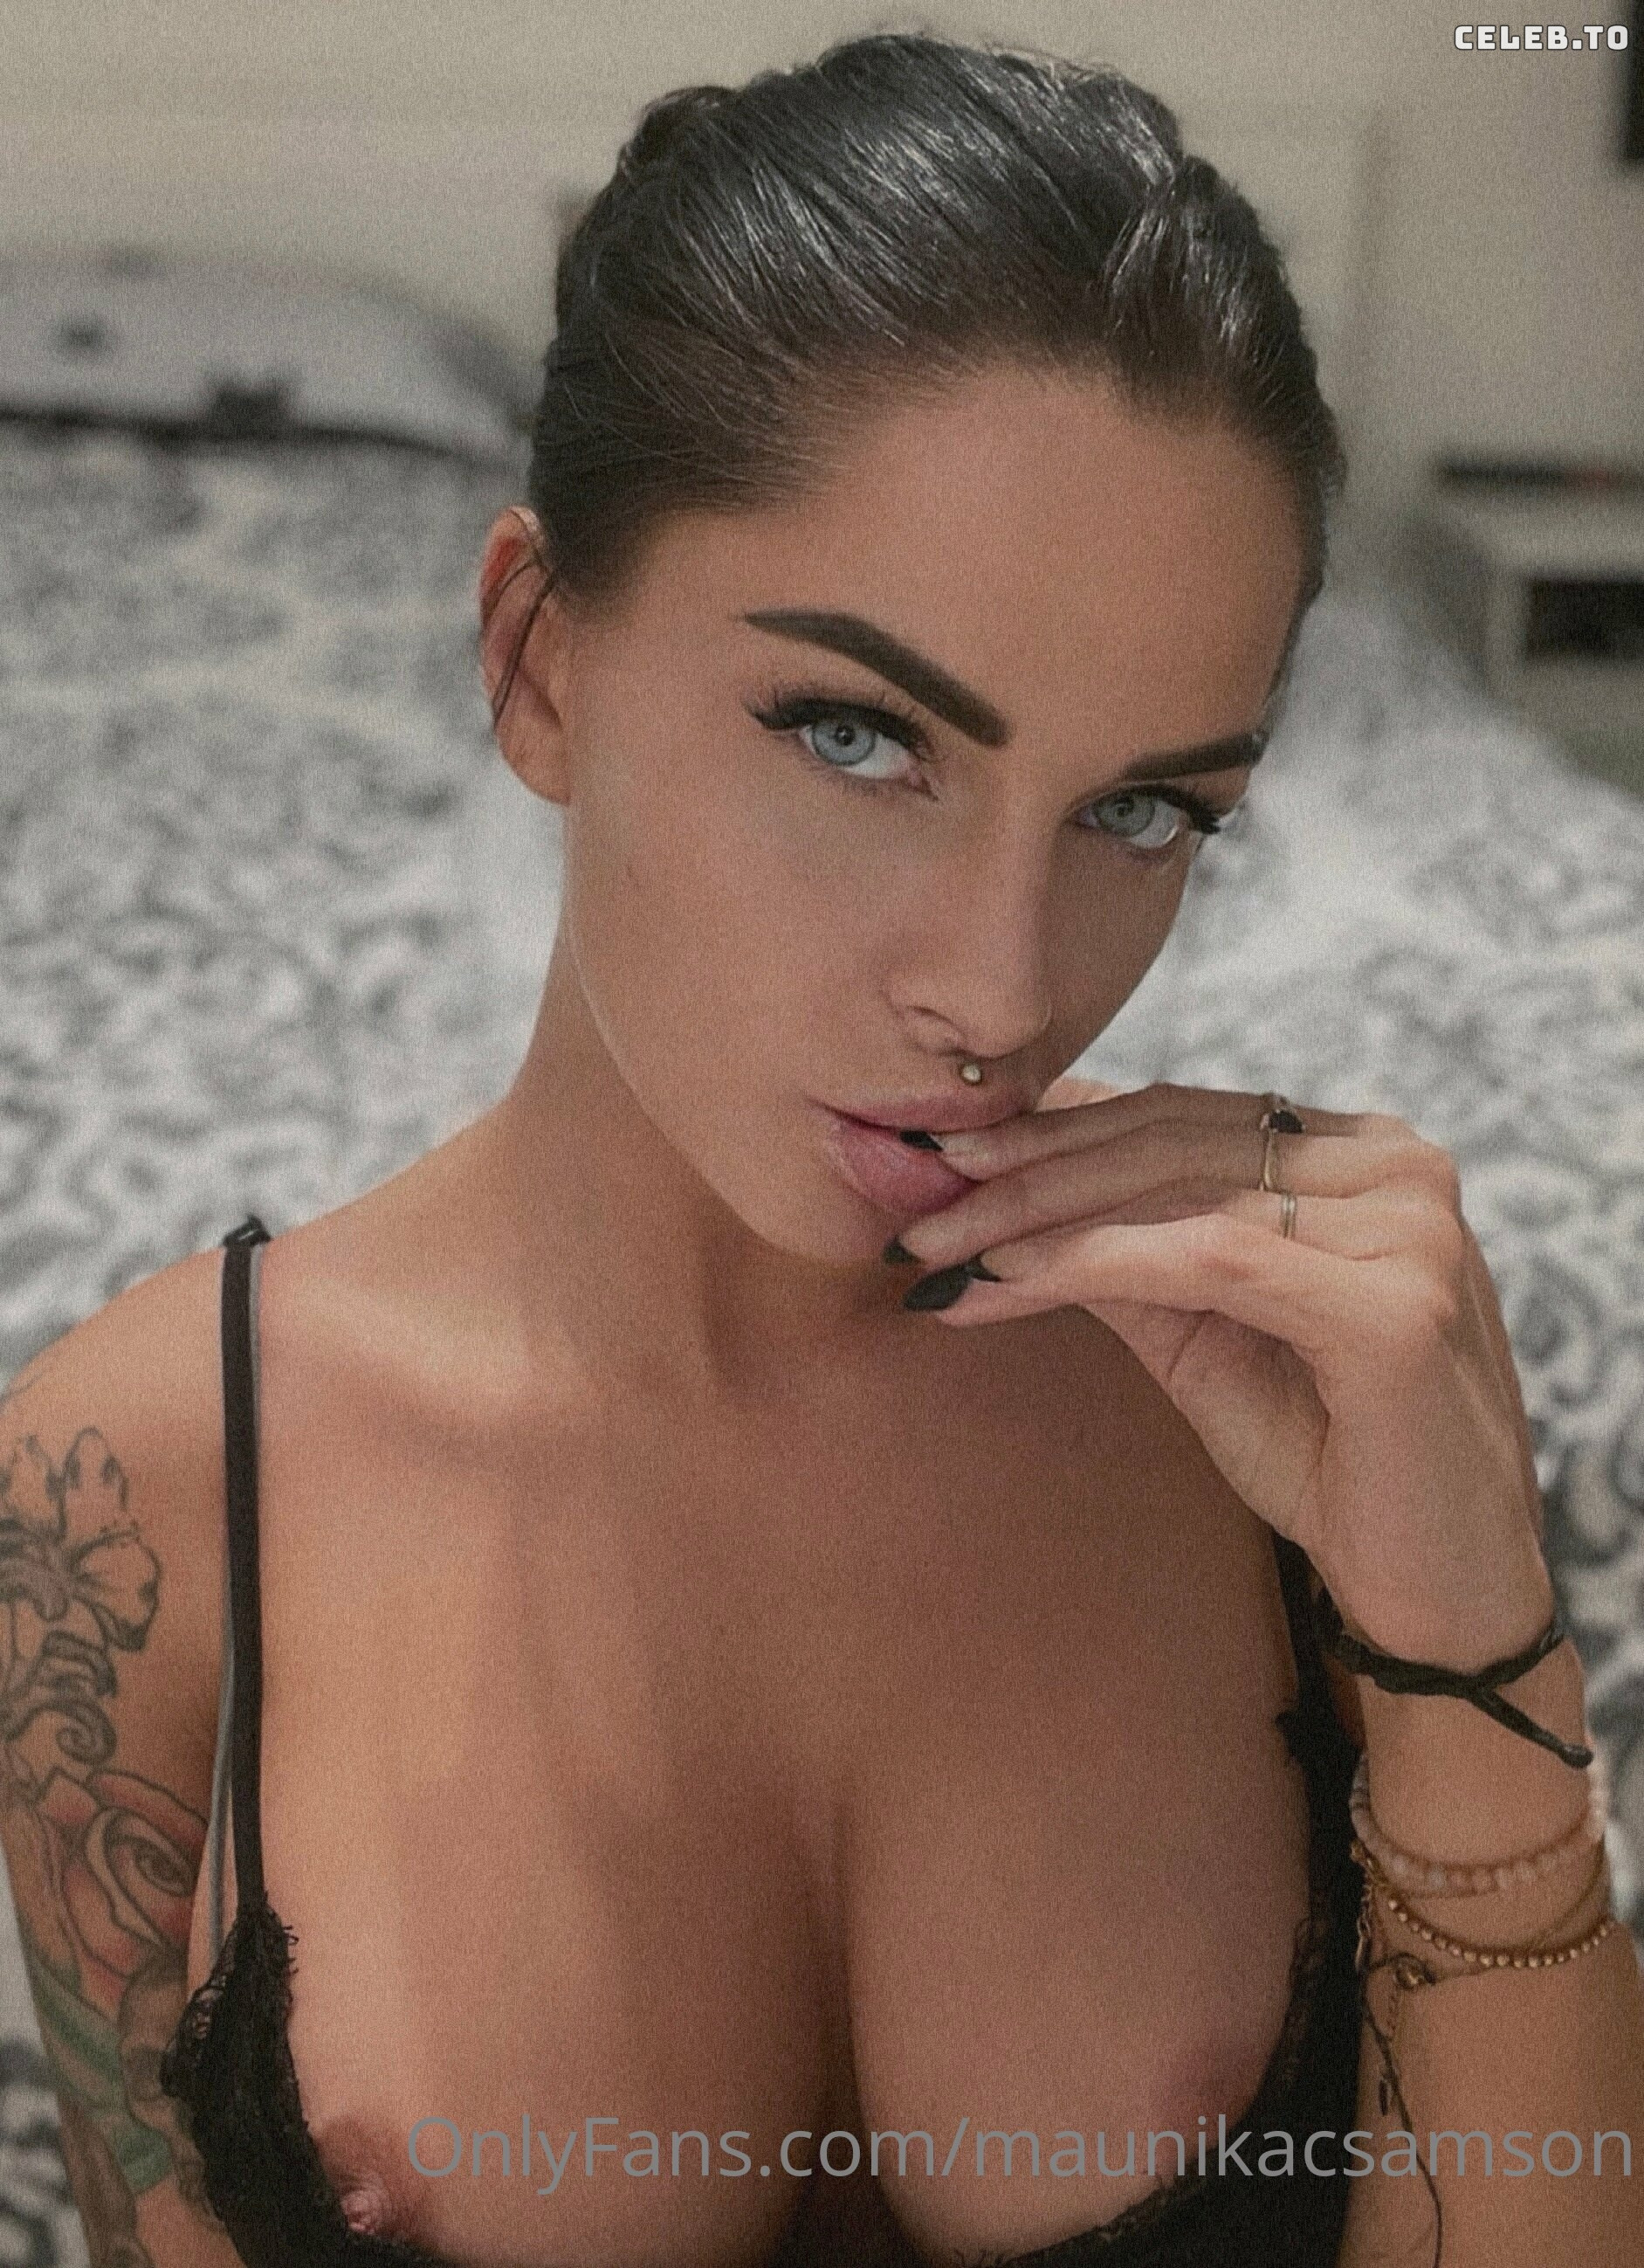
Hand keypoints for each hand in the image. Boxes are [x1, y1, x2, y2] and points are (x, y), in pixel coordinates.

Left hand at [894, 1079, 1554, 1674]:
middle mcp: (1399, 1166)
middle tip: (915, 1206)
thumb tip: (995, 1186)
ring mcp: (1409, 1227)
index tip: (943, 1159)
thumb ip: (1122, 1250)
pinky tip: (1006, 1279)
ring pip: (1176, 1189)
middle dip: (1025, 1173)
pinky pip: (1208, 1257)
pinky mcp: (1394, 1306)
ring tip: (938, 1250)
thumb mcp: (1203, 1333)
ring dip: (1036, 1216)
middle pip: (1169, 1140)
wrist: (1434, 1594)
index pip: (1180, 1116)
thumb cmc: (1325, 1459)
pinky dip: (1092, 1262)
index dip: (1053, 1130)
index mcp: (1365, 1155)